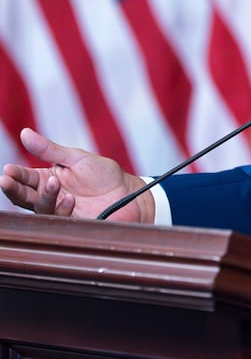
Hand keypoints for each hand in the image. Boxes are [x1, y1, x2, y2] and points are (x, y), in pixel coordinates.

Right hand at [0, 128, 152, 222]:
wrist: (129, 193)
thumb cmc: (104, 175)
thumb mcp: (76, 158)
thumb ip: (50, 150)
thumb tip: (24, 133)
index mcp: (49, 180)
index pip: (25, 179)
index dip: (14, 176)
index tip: (7, 171)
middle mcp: (50, 198)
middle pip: (24, 197)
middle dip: (14, 189)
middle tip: (6, 181)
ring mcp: (60, 213)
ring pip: (40, 209)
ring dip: (44, 196)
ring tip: (54, 182)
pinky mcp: (72, 225)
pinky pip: (60, 220)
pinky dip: (62, 208)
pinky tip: (70, 198)